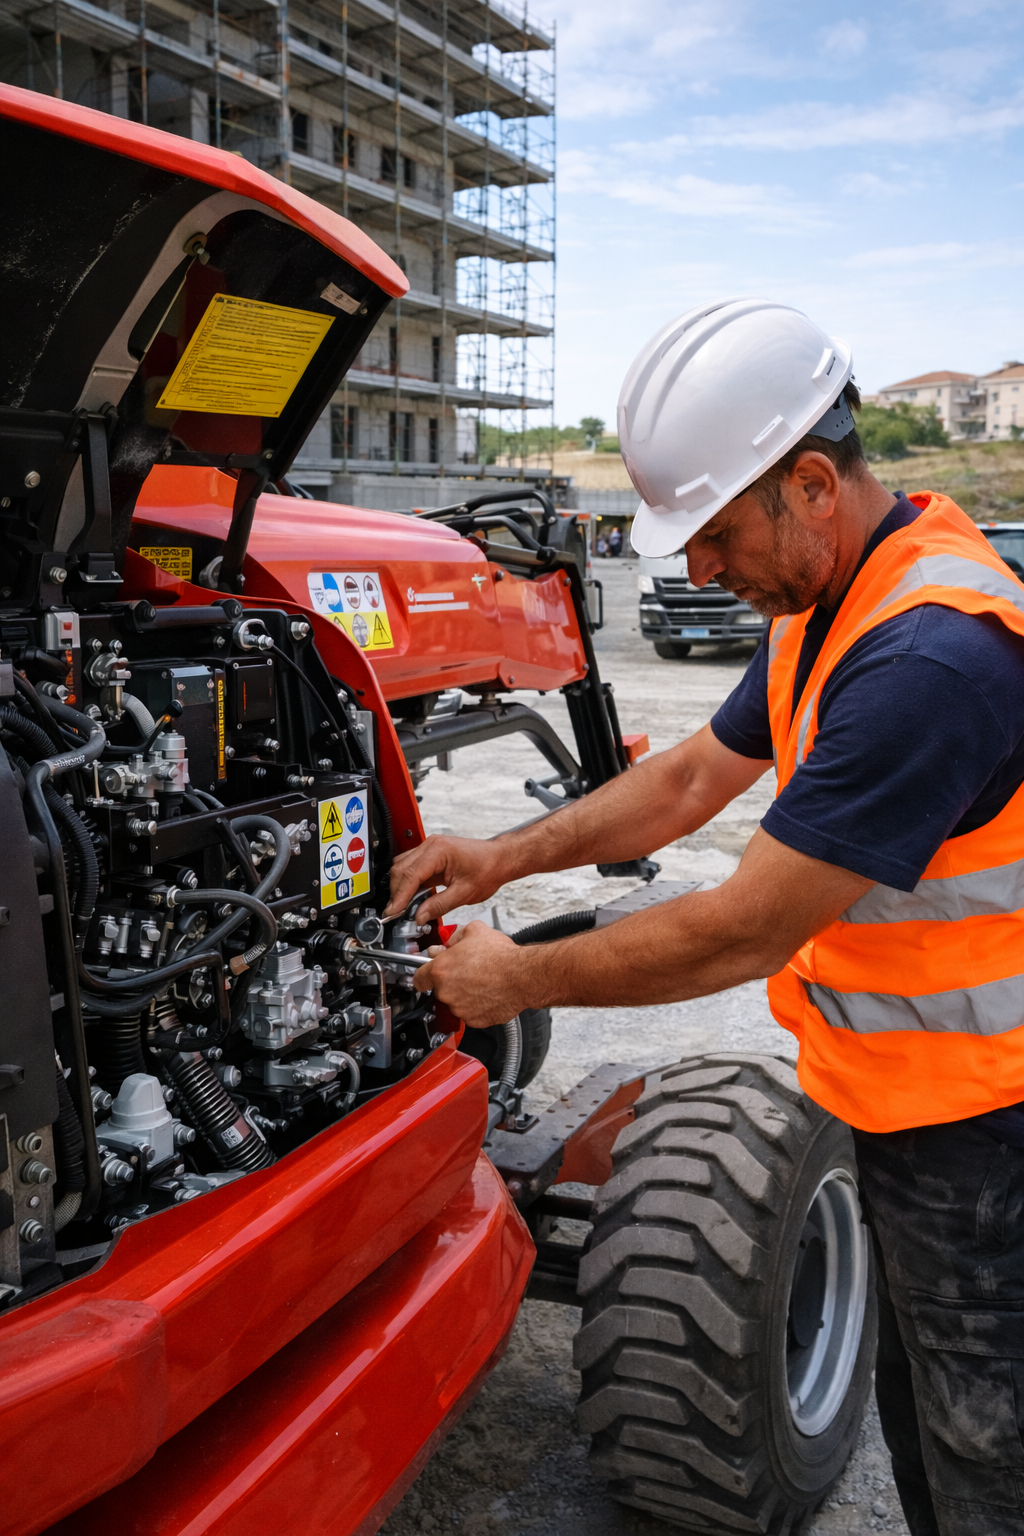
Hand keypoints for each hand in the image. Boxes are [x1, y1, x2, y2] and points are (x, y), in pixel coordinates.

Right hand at [385, 834, 507, 922]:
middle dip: (396, 892)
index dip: (400, 896)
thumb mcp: (464, 893)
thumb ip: (439, 905)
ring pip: (402, 867)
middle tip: (396, 913)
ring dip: (400, 887)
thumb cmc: (488, 869)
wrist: (500, 859)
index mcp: (439, 850)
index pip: (410, 874)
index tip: (393, 911)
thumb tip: (420, 916)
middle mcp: (431, 845)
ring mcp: (430, 848)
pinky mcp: (431, 854)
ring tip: (402, 907)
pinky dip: (408, 882)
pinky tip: (412, 897)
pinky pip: (412, 867)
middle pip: (401, 869)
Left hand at [414, 921, 527, 1028]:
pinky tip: (488, 992)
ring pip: (455, 1002)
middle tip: (467, 971)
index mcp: (441, 970)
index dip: (424, 974)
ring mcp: (460, 1008)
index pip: (418, 978)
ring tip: (482, 981)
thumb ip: (454, 937)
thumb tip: (448, 944)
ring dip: (464, 994)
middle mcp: (447, 992)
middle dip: (451, 981)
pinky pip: (470, 1013)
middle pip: (439, 989)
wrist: (523, 976)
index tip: (429, 974)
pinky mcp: (474, 1020)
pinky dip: (477, 1005)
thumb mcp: (474, 931)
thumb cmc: (502, 956)